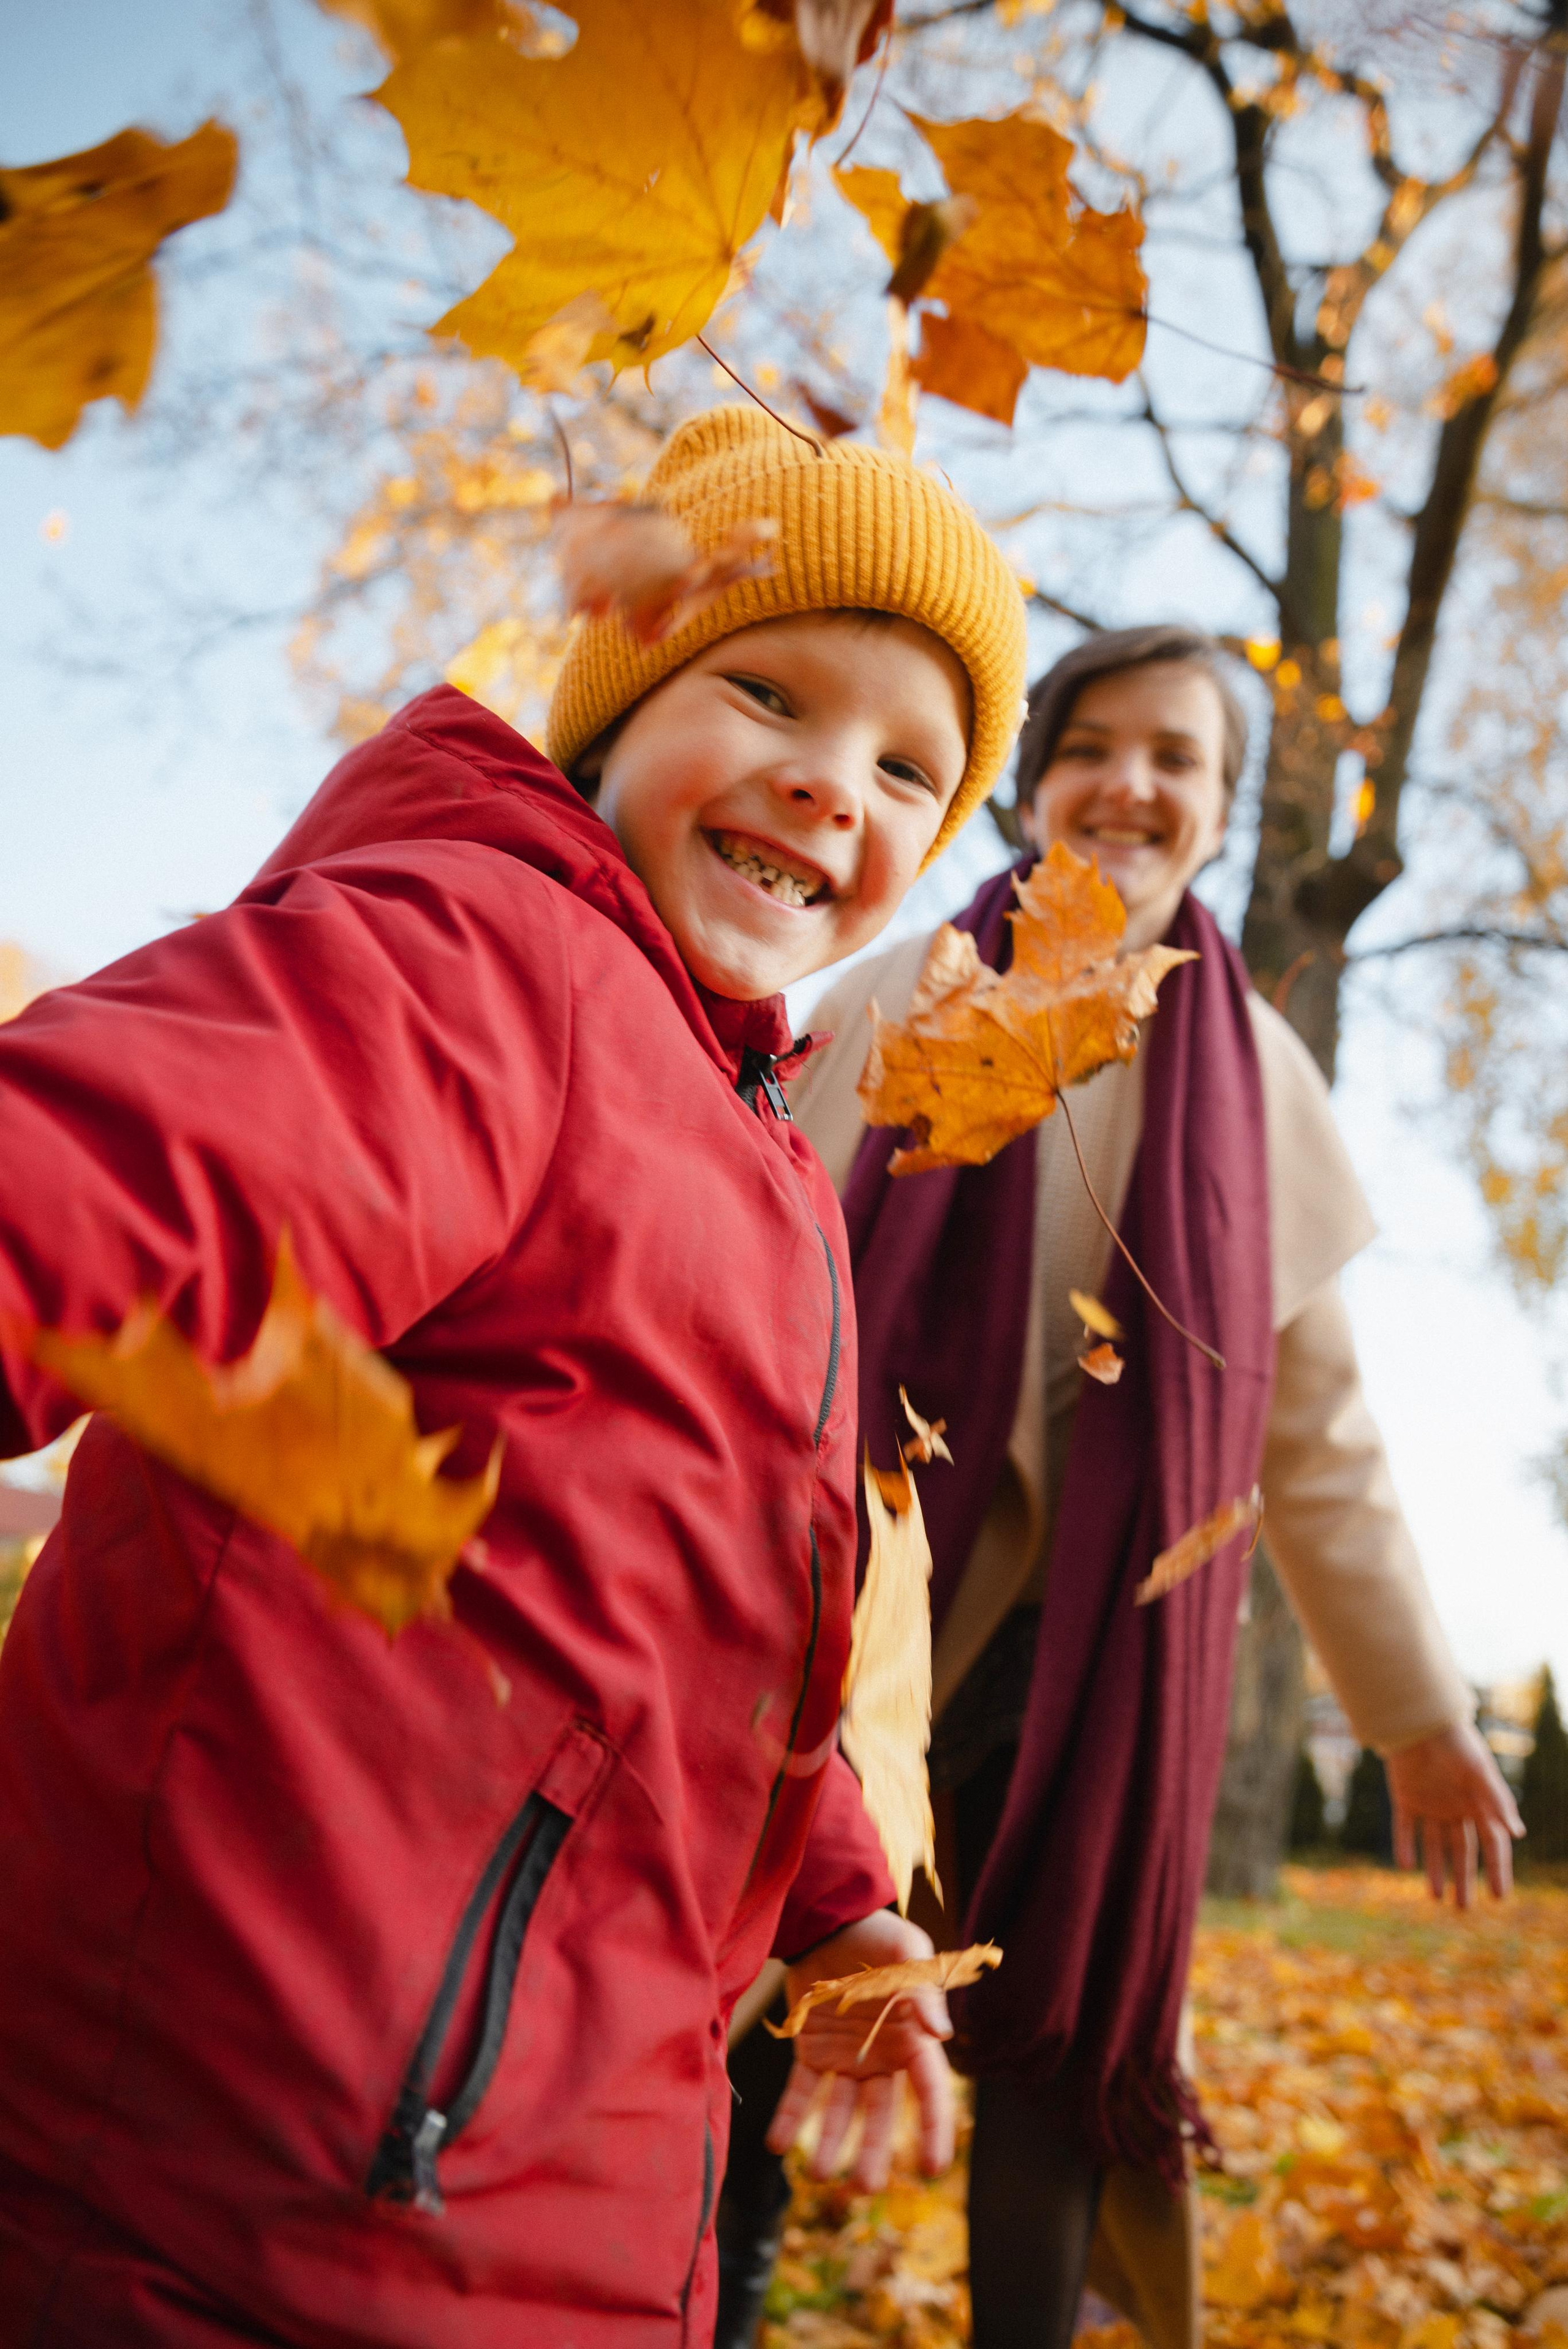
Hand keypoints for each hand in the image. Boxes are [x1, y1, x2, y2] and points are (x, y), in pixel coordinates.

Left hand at [764, 1908, 954, 2190]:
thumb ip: (922, 1990)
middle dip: (872, 2152)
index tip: (931, 2166)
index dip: (933, 2128)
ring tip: (817, 2175)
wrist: (829, 1920)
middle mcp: (881, 2057)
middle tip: (863, 2188)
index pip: (929, 2091)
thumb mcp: (906, 1952)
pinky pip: (801, 2089)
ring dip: (829, 2143)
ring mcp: (845, 2057)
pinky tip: (775, 2144)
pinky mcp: (811, 2050)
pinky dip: (789, 2116)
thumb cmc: (877, 1936)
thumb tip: (941, 2035)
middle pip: (880, 2113)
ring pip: (840, 2110)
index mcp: (912, 2038)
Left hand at [1386, 1721, 1522, 1905]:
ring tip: (1436, 1897)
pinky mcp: (1404, 1797)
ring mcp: (1430, 1804)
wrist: (1417, 1719)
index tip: (1499, 1897)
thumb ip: (1497, 1801)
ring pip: (1434, 1845)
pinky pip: (1404, 1828)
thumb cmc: (1455, 1742)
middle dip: (1463, 1879)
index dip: (1497, 1869)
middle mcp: (1456, 1807)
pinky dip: (1404, 1846)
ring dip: (1434, 1870)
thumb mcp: (1479, 1771)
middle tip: (1463, 1909)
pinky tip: (1405, 1866)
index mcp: (1479, 1803)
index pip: (1492, 1844)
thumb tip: (1517, 1834)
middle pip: (1462, 1851)